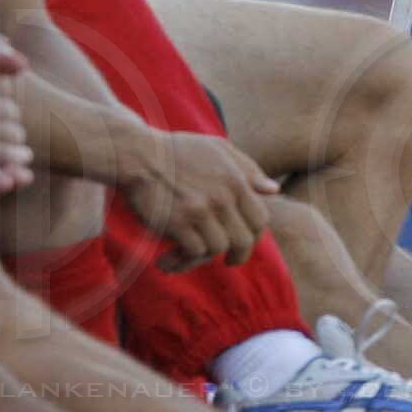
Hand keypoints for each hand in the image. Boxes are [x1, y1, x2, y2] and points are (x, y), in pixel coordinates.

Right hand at [118, 129, 278, 265]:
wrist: (138, 155)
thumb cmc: (177, 151)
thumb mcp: (218, 149)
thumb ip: (247, 169)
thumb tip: (274, 190)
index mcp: (236, 179)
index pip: (262, 219)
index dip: (255, 236)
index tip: (244, 243)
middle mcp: (223, 197)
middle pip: (244, 240)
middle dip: (237, 256)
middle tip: (228, 262)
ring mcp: (201, 211)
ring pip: (218, 249)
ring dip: (203, 258)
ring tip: (185, 256)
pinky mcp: (179, 223)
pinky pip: (193, 253)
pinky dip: (181, 261)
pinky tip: (166, 260)